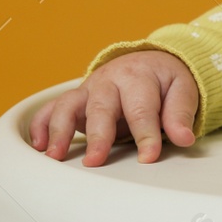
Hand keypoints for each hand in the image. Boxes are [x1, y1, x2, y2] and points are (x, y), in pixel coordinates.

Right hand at [30, 50, 199, 166]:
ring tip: (55, 156)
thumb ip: (180, 114)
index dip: (146, 134)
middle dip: (98, 135)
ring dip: (59, 130)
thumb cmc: (165, 81)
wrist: (150, 61)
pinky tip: (38, 145)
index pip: (142, 109)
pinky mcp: (75, 99)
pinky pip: (52, 108)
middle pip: (101, 107)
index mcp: (139, 77)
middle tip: (95, 160)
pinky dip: (41, 123)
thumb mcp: (182, 90)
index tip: (148, 157)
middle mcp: (109, 81)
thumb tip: (184, 137)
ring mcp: (89, 89)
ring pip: (68, 105)